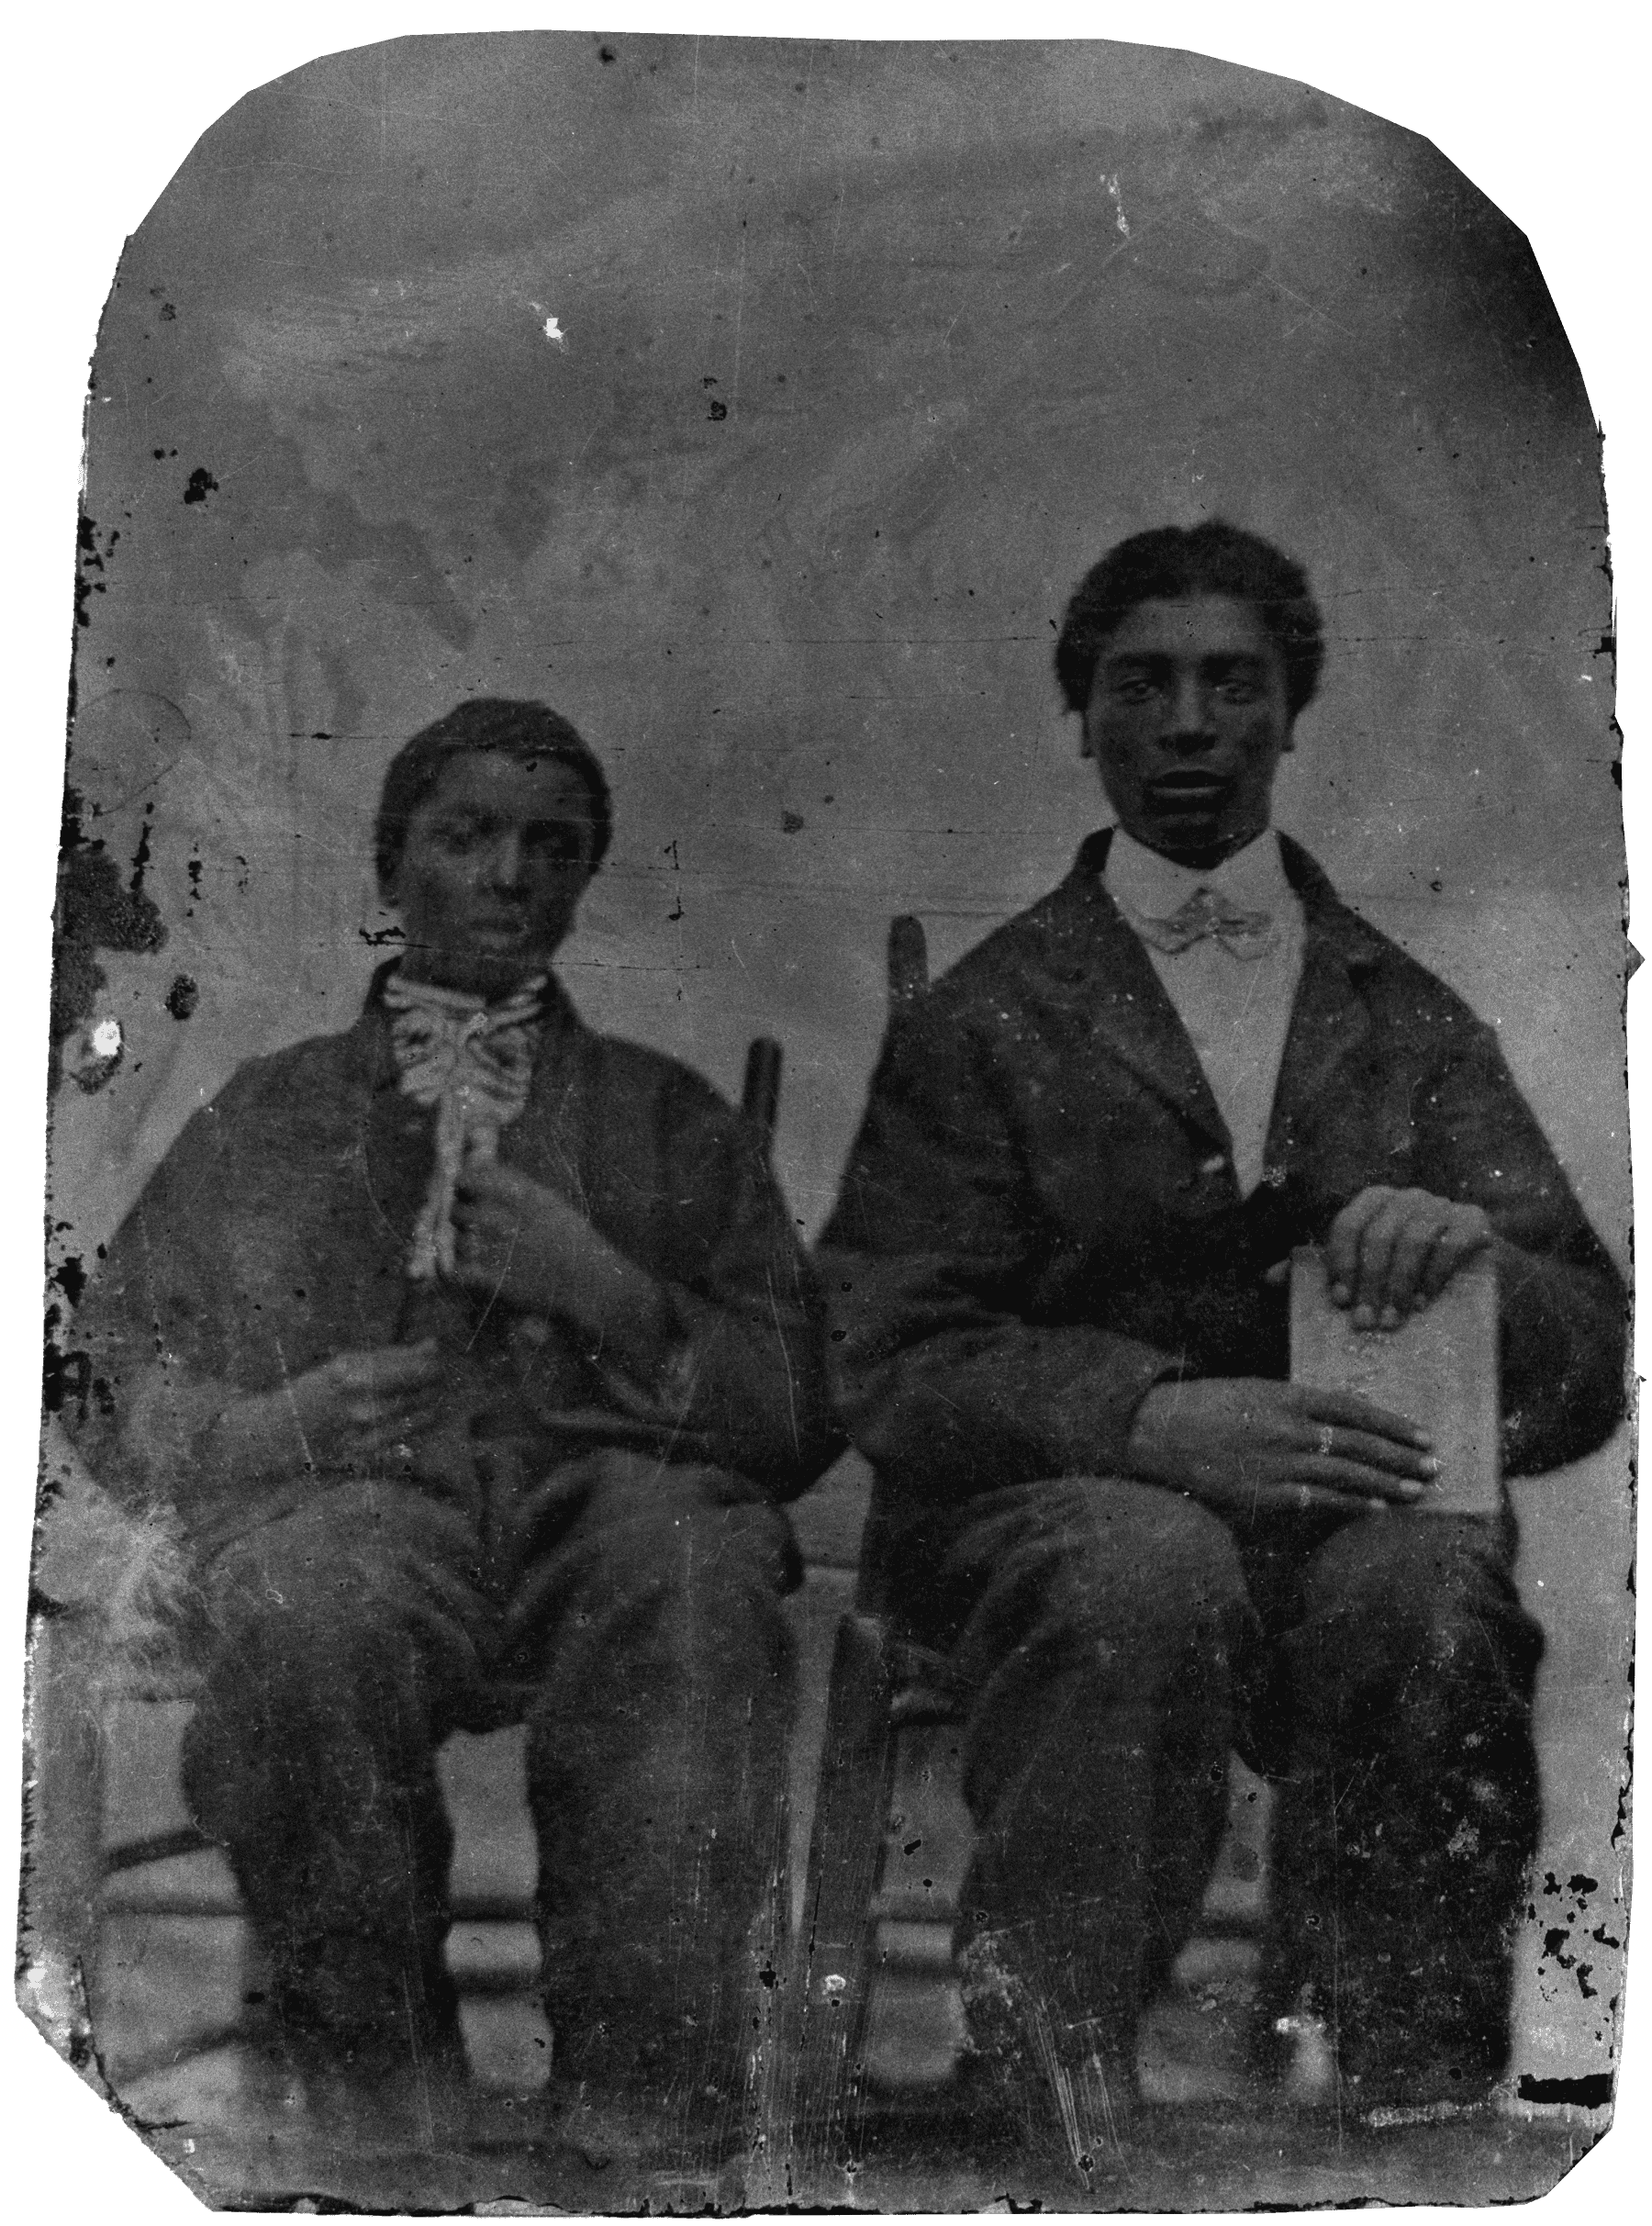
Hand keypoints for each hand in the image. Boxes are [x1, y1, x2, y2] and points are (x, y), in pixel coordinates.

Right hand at [206, 1339, 447, 1481]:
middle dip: (438, 1383)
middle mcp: (363, 1405)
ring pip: (422, 1418)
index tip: (439, 1358)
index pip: (420, 1368)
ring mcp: (366, 1434)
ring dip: (433, 1404)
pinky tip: (416, 1420)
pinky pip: (408, 1442)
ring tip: (431, 1395)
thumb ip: (392, 1356)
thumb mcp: (346, 1363)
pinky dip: (418, 1428)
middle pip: (425, 1393)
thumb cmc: (313, 1390)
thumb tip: (434, 1346)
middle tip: (440, 1377)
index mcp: (357, 1373)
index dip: (437, 1363)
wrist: (277, 1434)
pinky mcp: (367, 1457)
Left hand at [449, 1160, 591, 1314]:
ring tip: (484, 1250)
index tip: (465, 1191)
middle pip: (458, 1211)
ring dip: (466, 1245)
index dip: (463, 1185)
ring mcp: (496, 1251)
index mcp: (520, 1197)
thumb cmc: (573, 1241)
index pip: (469, 1180)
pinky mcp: (493, 1280)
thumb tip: (482, 1166)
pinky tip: (475, 1270)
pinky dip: (462, 1270)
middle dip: (461, 1217)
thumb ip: (517, 1183)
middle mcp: (504, 1219)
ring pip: (459, 1241)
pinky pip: (459, 1269)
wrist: (589, 1283)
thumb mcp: (551, 1201)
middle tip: (472, 1225)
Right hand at [1127, 1377, 1437, 1518]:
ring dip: (1388, 1482)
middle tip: (1434, 1465)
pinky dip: (1354, 1503)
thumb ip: (1296, 1404)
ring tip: (1419, 1489)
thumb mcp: (1255, 1389)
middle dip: (1402, 1456)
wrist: (1160, 1431)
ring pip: (1348, 1472)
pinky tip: (1379, 1508)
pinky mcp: (1267, 1492)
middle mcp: (1290, 1427)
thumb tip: (1340, 1419)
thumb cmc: (1207, 1406)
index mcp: (1288, 1395)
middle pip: (1360, 1443)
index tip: (1422, 1434)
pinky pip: (1321, 1498)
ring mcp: (1280, 1461)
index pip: (1355, 1408)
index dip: (1393, 1423)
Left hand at [1326, 1186, 1493, 1329]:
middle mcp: (1408, 1197)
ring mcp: (1442, 1205)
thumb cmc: (1417, 1269)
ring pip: (1412, 1240)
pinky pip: (1449, 1246)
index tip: (1342, 1300)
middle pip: (1379, 1235)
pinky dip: (1432, 1277)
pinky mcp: (1473, 1220)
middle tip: (1367, 1319)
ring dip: (1399, 1284)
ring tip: (1393, 1317)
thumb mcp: (1384, 1265)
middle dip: (1370, 1282)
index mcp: (1377, 1200)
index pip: (1349, 1224)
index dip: (1343, 1263)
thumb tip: (1340, 1301)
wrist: (1479, 1266)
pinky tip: (1422, 1302)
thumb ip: (1361, 1273)